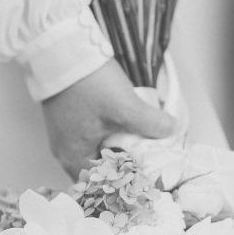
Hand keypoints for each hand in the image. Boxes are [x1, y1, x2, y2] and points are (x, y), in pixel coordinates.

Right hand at [42, 60, 175, 178]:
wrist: (61, 48)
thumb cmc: (87, 83)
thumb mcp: (124, 107)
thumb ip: (151, 125)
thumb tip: (172, 131)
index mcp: (73, 158)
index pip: (102, 186)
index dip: (125, 183)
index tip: (146, 178)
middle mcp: (64, 152)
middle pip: (99, 171)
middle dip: (124, 167)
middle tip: (148, 162)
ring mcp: (65, 135)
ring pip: (96, 153)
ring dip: (117, 150)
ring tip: (140, 144)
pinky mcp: (69, 119)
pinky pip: (92, 137)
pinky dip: (109, 136)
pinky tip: (125, 128)